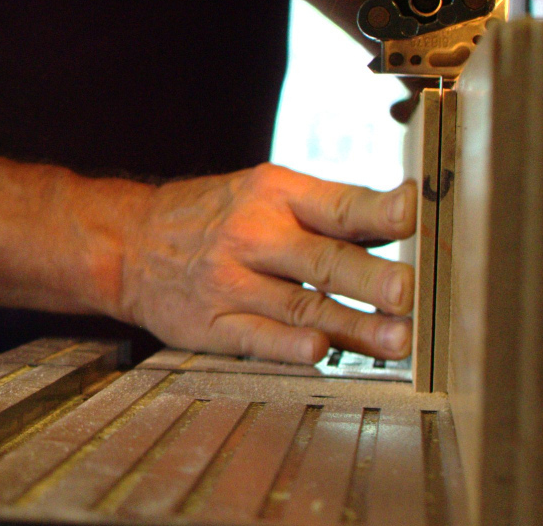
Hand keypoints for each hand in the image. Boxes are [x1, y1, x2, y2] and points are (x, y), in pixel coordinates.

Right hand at [113, 164, 417, 362]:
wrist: (130, 243)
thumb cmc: (212, 216)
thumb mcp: (263, 191)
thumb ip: (326, 212)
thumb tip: (401, 227)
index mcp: (274, 194)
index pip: (337, 204)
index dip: (378, 210)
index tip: (412, 215)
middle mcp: (253, 235)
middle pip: (323, 259)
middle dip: (371, 278)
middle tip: (409, 292)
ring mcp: (231, 282)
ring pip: (301, 306)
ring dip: (352, 326)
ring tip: (396, 340)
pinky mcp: (213, 323)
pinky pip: (257, 337)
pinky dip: (290, 346)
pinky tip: (320, 351)